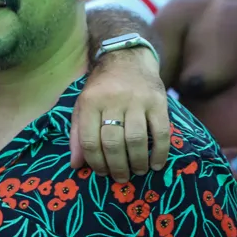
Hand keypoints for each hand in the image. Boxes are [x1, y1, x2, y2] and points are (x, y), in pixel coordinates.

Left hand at [70, 48, 169, 183]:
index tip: (101, 173)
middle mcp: (113, 101)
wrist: (127, 58)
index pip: (89, 140)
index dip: (95, 162)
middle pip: (113, 142)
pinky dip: (160, 152)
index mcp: (90, 102)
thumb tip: (75, 165)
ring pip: (136, 140)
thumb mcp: (82, 105)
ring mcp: (137, 101)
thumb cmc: (102, 87)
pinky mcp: (159, 102)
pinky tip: (156, 164)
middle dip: (116, 166)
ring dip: (137, 162)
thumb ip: (78, 134)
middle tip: (120, 178)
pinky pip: (161, 132)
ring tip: (136, 172)